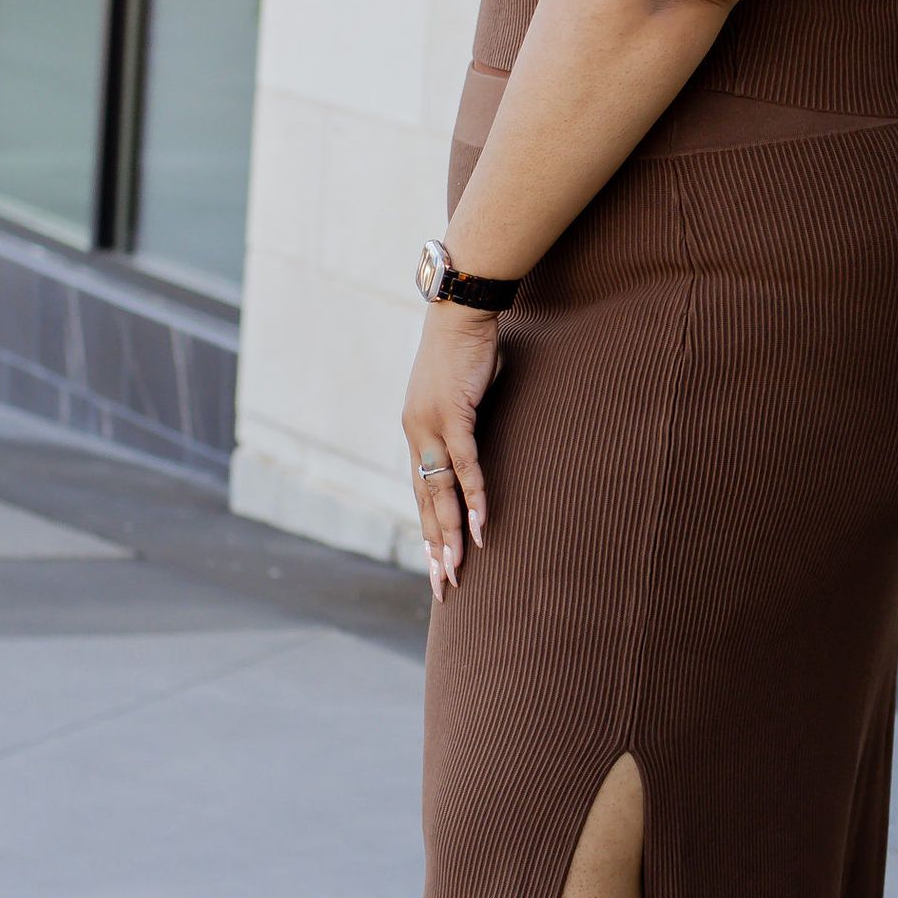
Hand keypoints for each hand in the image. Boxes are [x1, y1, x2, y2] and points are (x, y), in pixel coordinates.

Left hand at [403, 305, 499, 598]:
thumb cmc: (466, 349)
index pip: (421, 491)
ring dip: (450, 533)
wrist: (460, 311)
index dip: (428, 528)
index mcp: (417, 432)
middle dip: (436, 547)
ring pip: (439, 492)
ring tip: (458, 569)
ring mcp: (431, 426)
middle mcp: (416, 434)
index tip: (436, 562)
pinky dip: (472, 496)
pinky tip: (479, 525)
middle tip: (444, 585)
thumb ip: (467, 425)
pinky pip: (463, 465)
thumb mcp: (465, 396)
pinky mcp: (453, 415)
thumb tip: (481, 443)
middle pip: (425, 502)